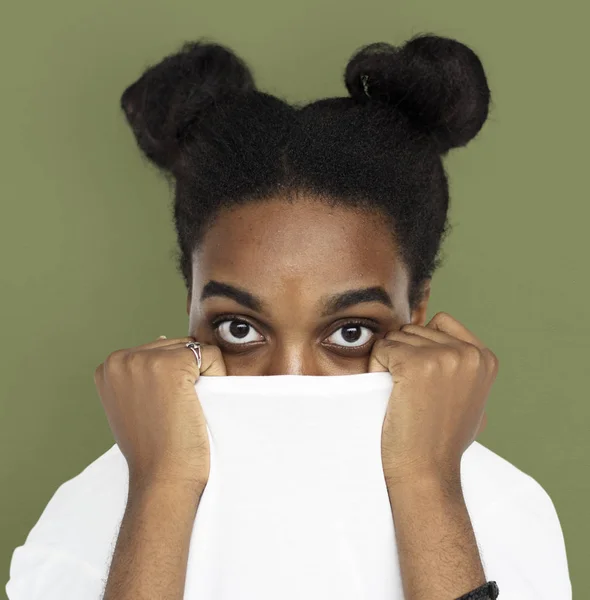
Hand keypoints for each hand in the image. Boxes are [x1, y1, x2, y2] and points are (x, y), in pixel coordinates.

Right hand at [94, 336, 226, 489]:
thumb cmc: (154, 448)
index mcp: (109, 366)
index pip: (161, 350)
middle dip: (188, 374)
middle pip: (178, 346)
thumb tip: (161, 339)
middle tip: (174, 412)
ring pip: (195, 349)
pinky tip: (197, 406)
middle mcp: (120, 357)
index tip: (161, 410)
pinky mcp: (172, 364)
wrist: (162, 478)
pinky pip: (211, 354)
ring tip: (183, 409)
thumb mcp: (134, 404)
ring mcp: (144, 359)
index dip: (173, 380)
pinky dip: (218, 377)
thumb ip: (141, 374)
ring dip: (201, 376)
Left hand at [368, 312, 498, 486]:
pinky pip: (381, 348)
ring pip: (396, 337)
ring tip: (400, 395)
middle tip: (409, 393)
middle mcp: (469, 353)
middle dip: (403, 354)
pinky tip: (388, 394)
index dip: (421, 346)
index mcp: (485, 358)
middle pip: (415, 329)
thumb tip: (462, 351)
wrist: (427, 470)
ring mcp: (444, 356)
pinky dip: (375, 368)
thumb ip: (468, 371)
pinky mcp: (415, 364)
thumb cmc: (442, 440)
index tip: (423, 382)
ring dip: (388, 361)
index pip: (440, 321)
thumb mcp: (471, 400)